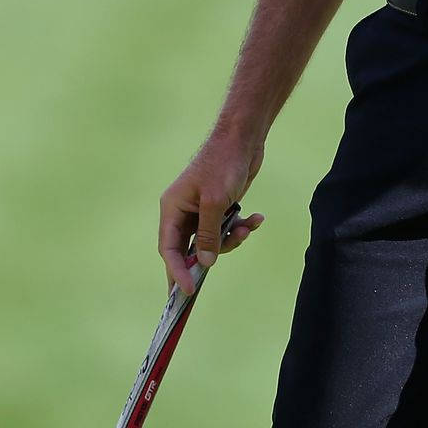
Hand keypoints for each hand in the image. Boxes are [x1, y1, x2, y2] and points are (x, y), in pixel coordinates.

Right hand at [159, 132, 265, 294]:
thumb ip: (208, 234)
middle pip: (190, 248)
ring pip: (213, 240)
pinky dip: (243, 225)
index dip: (176, 272)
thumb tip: (205, 263)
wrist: (243, 136)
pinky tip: (258, 218)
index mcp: (172, 209)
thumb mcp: (215, 201)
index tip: (187, 292)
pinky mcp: (222, 205)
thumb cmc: (223, 163)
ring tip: (248, 227)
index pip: (169, 249)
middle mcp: (184, 211)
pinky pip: (228, 226)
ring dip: (232, 239)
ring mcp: (203, 209)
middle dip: (204, 261)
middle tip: (207, 284)